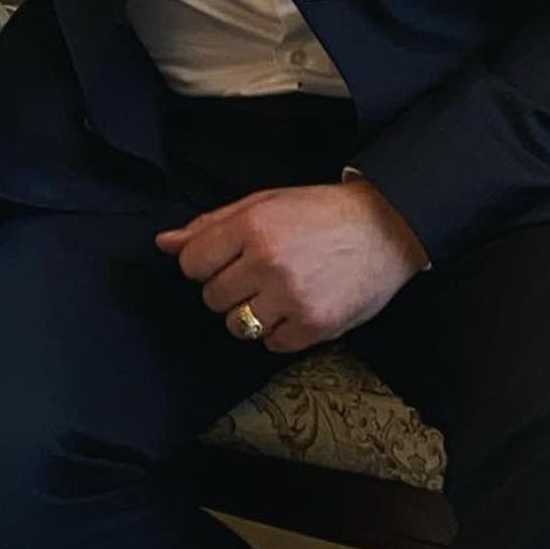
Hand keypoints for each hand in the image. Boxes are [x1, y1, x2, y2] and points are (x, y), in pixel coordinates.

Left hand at [156, 181, 429, 354]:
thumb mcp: (263, 204)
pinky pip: (271, 344)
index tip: (221, 259)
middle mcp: (268, 263)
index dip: (201, 263)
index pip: (191, 262)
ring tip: (275, 291)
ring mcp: (292, 298)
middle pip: (211, 296)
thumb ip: (210, 225)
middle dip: (226, 287)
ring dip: (249, 313)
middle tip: (255, 272)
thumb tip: (165, 243)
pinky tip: (295, 307)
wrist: (384, 229)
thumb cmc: (319, 212)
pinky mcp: (315, 327)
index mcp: (252, 226)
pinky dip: (278, 331)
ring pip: (236, 325)